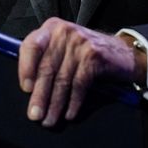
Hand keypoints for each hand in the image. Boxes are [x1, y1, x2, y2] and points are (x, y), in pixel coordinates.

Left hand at [18, 18, 146, 126]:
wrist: (122, 52)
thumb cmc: (85, 53)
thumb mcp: (63, 47)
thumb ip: (45, 58)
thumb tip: (29, 88)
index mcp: (51, 28)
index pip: (31, 45)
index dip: (26, 68)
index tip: (26, 89)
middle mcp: (64, 32)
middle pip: (47, 67)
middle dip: (40, 95)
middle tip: (35, 114)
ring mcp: (79, 42)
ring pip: (62, 79)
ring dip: (55, 104)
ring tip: (50, 120)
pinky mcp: (94, 56)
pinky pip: (79, 84)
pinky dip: (73, 102)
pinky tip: (69, 114)